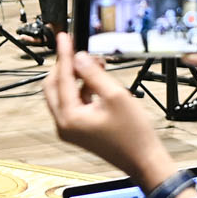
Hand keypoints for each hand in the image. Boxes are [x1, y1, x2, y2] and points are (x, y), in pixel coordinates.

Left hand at [44, 34, 180, 189]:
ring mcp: (70, 129)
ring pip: (62, 94)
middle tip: (77, 49)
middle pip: (53, 86)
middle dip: (65, 66)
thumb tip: (78, 58)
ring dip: (75, 77)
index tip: (63, 37)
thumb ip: (94, 74)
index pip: (61, 78)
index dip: (64, 54)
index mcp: (69, 118)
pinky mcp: (78, 131)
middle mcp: (64, 125)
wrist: (143, 160)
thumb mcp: (115, 96)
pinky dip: (81, 89)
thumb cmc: (133, 134)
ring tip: (95, 63)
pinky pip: (73, 104)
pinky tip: (97, 80)